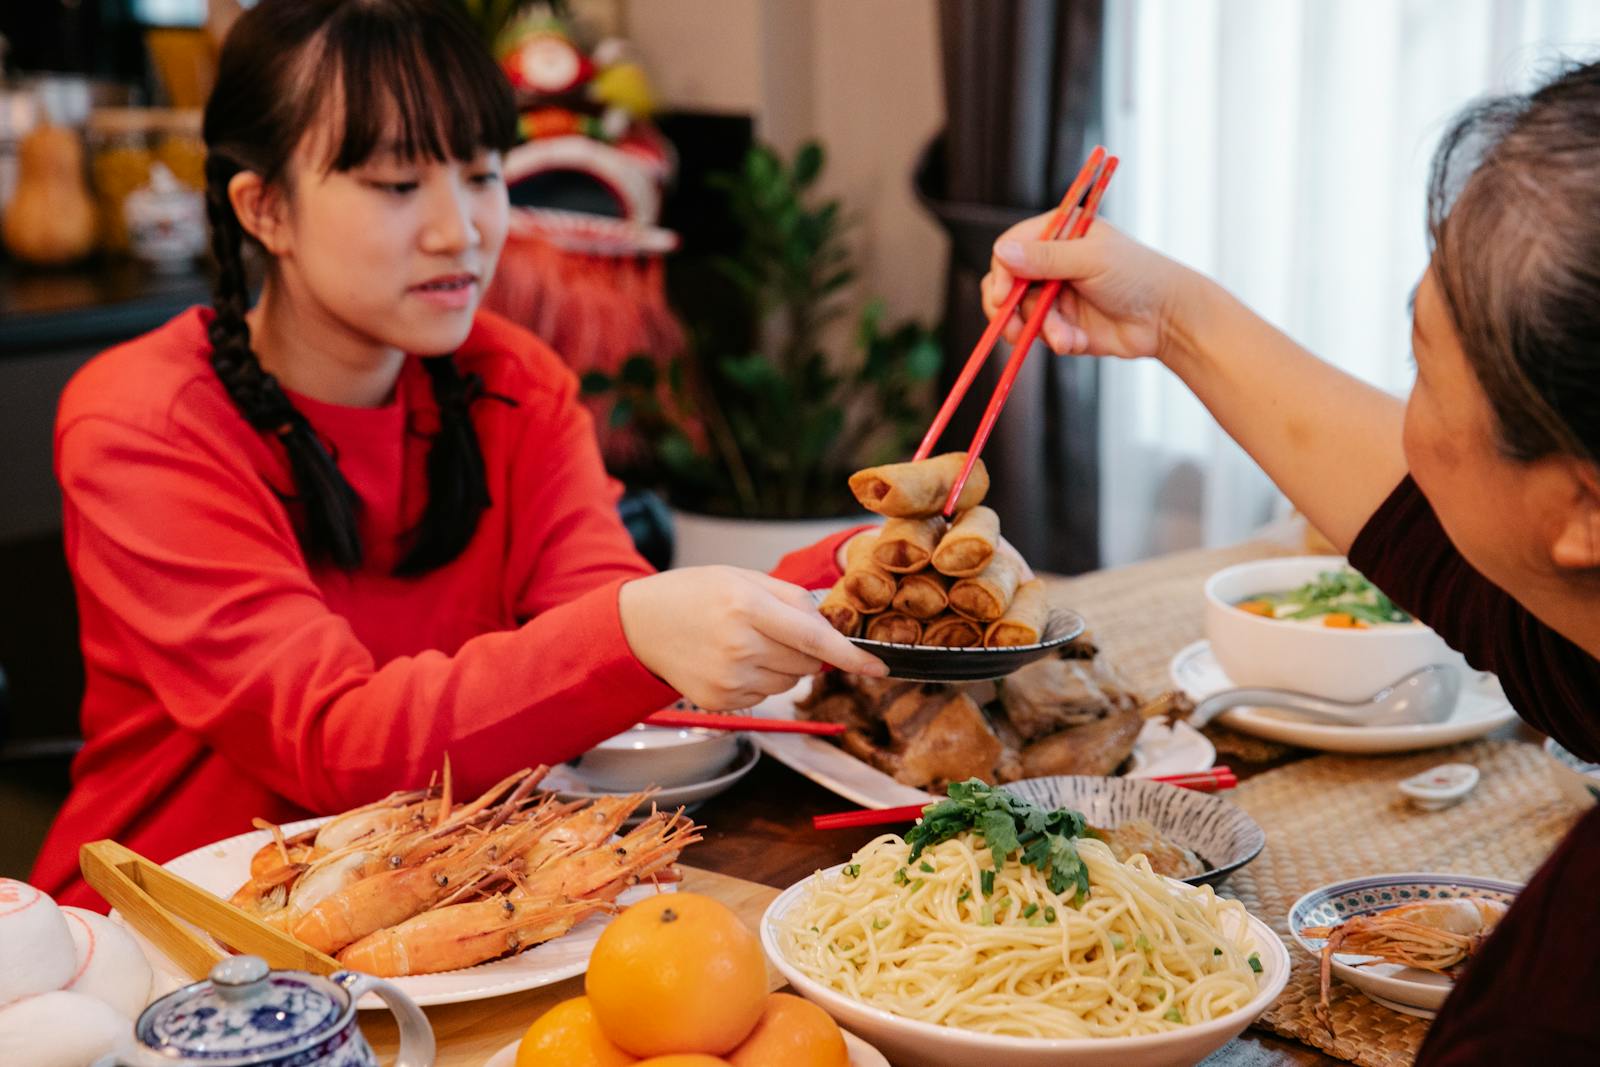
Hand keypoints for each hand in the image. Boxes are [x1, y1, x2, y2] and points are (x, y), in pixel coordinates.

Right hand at [618, 566, 887, 710]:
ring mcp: (729, 680)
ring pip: (790, 681)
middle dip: (809, 648)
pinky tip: (733, 660)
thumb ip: (792, 599)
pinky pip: (767, 695)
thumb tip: (832, 627)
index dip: (851, 655)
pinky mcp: (721, 701)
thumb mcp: (744, 578)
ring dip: (785, 664)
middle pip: (808, 662)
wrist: (641, 624)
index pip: (814, 638)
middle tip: (776, 627)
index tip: (880, 667)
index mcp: (747, 608)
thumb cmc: (696, 594)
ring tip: (747, 641)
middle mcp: (739, 648)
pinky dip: (762, 678)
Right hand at [982, 218, 1203, 361]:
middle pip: (1008, 283)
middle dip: (1009, 309)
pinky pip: (1041, 335)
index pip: (1013, 247)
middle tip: (1012, 330)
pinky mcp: (1062, 324)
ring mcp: (1056, 295)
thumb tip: (1001, 252)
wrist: (1167, 319)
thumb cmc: (1138, 276)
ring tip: (1065, 338)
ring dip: (1042, 329)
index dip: (1002, 272)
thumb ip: (1045, 258)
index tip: (1002, 296)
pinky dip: (1057, 341)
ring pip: (1023, 314)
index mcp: (1060, 233)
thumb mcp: (1090, 260)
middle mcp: (1053, 262)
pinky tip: (1078, 341)